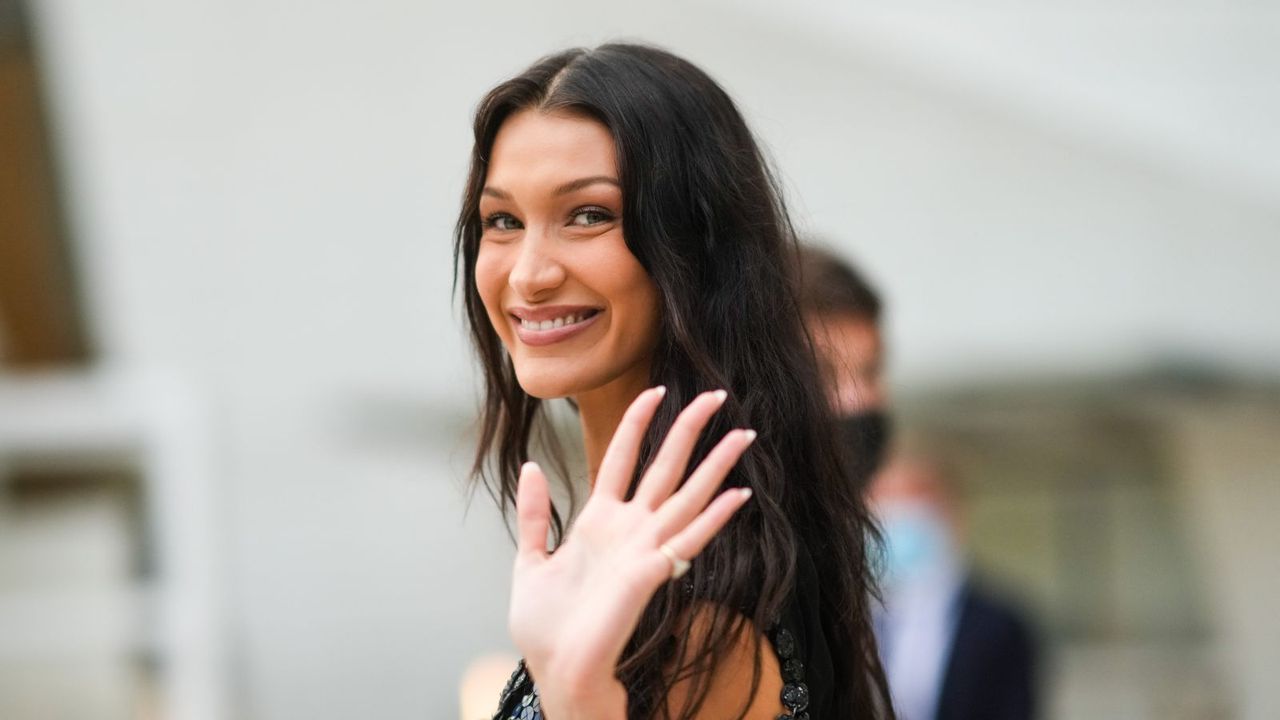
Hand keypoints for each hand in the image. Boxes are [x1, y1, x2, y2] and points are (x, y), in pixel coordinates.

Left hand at [508, 387, 755, 718]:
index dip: (638, 423)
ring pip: (687, 496)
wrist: (555, 669)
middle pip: (666, 468)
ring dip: (716, 466)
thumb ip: (534, 514)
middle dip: (690, 430)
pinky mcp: (649, 574)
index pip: (623, 458)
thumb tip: (532, 466)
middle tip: (717, 394)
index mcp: (599, 521)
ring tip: (744, 433)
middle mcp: (629, 530)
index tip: (654, 390)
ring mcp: (643, 550)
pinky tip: (739, 494)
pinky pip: (688, 540)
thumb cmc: (545, 626)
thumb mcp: (530, 558)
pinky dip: (714, 518)